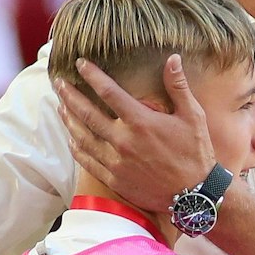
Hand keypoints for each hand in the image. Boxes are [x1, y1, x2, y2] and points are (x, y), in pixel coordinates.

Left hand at [53, 56, 215, 215]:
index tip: (81, 64)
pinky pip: (88, 162)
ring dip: (69, 120)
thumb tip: (172, 58)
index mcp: (141, 122)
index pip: (109, 92)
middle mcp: (124, 141)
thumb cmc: (195, 154)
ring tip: (61, 107)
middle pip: (87, 113)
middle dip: (70, 96)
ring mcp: (116, 162)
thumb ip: (178, 87)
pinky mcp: (115, 179)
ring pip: (83, 137)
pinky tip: (72, 140)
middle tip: (59, 84)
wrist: (194, 196)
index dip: (92, 75)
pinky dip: (77, 149)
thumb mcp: (193, 116)